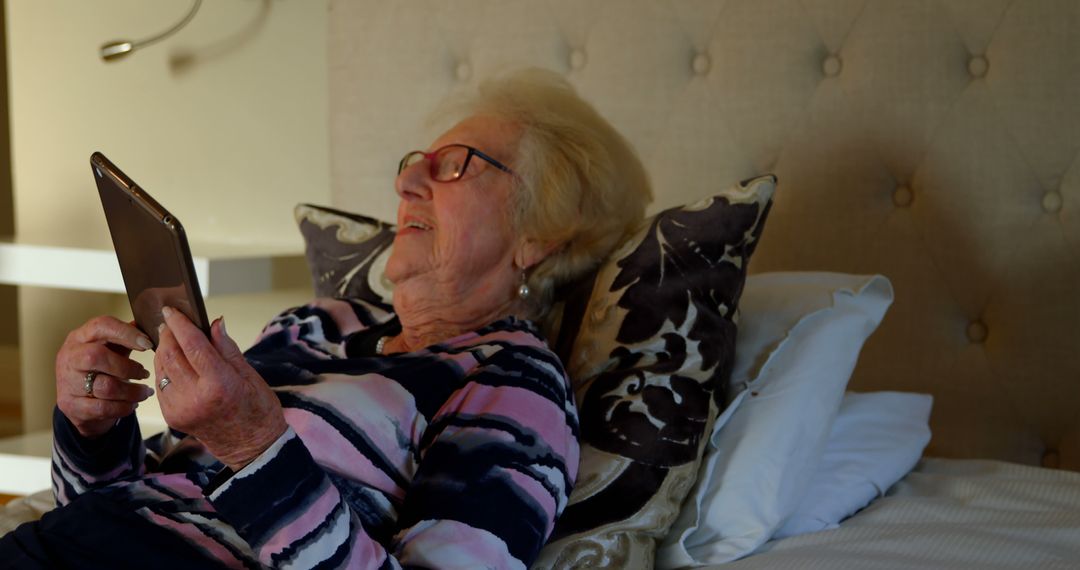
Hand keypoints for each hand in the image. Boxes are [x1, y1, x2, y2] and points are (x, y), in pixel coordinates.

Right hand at [55, 317, 154, 438]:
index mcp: (80, 337)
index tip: (148, 344)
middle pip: (96, 357)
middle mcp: (69, 357)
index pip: (101, 326)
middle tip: (145, 373)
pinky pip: (103, 408)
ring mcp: (67, 382)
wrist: (78, 402)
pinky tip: (133, 404)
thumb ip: (126, 338)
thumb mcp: (110, 349)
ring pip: (105, 387)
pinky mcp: (70, 405)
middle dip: (127, 367)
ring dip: (132, 391)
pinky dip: (124, 407)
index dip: (126, 333)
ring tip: (145, 392)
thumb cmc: (99, 369)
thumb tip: (149, 324)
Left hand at [155, 306, 287, 470]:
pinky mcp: (173, 417)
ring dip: (163, 350)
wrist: (251, 445)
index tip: (171, 309)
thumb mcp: (249, 374)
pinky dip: (164, 369)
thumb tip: (214, 322)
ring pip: (161, 369)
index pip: (192, 345)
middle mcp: (196, 397)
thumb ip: (226, 348)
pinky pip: (161, 385)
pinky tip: (174, 362)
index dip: (180, 324)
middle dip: (168, 335)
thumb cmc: (257, 407)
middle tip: (170, 321)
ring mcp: (181, 409)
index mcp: (219, 384)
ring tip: (172, 339)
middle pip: (171, 355)